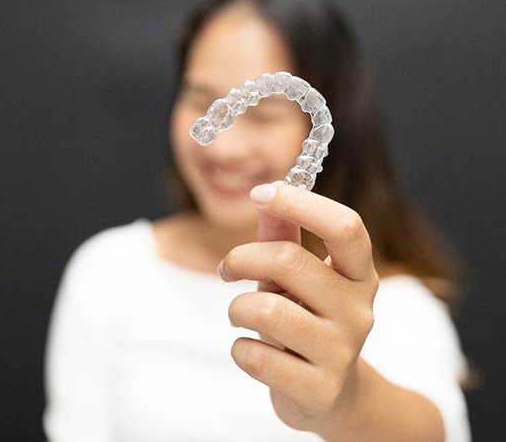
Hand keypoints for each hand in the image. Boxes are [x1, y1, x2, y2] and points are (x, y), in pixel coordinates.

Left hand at [218, 181, 378, 437]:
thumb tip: (265, 193)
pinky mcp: (319, 390)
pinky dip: (239, 348)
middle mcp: (359, 310)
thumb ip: (283, 235)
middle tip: (227, 268)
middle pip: (289, 261)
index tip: (260, 193)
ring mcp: (342, 352)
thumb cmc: (307, 318)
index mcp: (359, 274)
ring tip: (240, 314)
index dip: (300, 203)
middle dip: (242, 258)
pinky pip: (255, 357)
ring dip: (237, 308)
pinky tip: (250, 350)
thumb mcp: (298, 275)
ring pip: (265, 310)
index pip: (345, 226)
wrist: (330, 392)